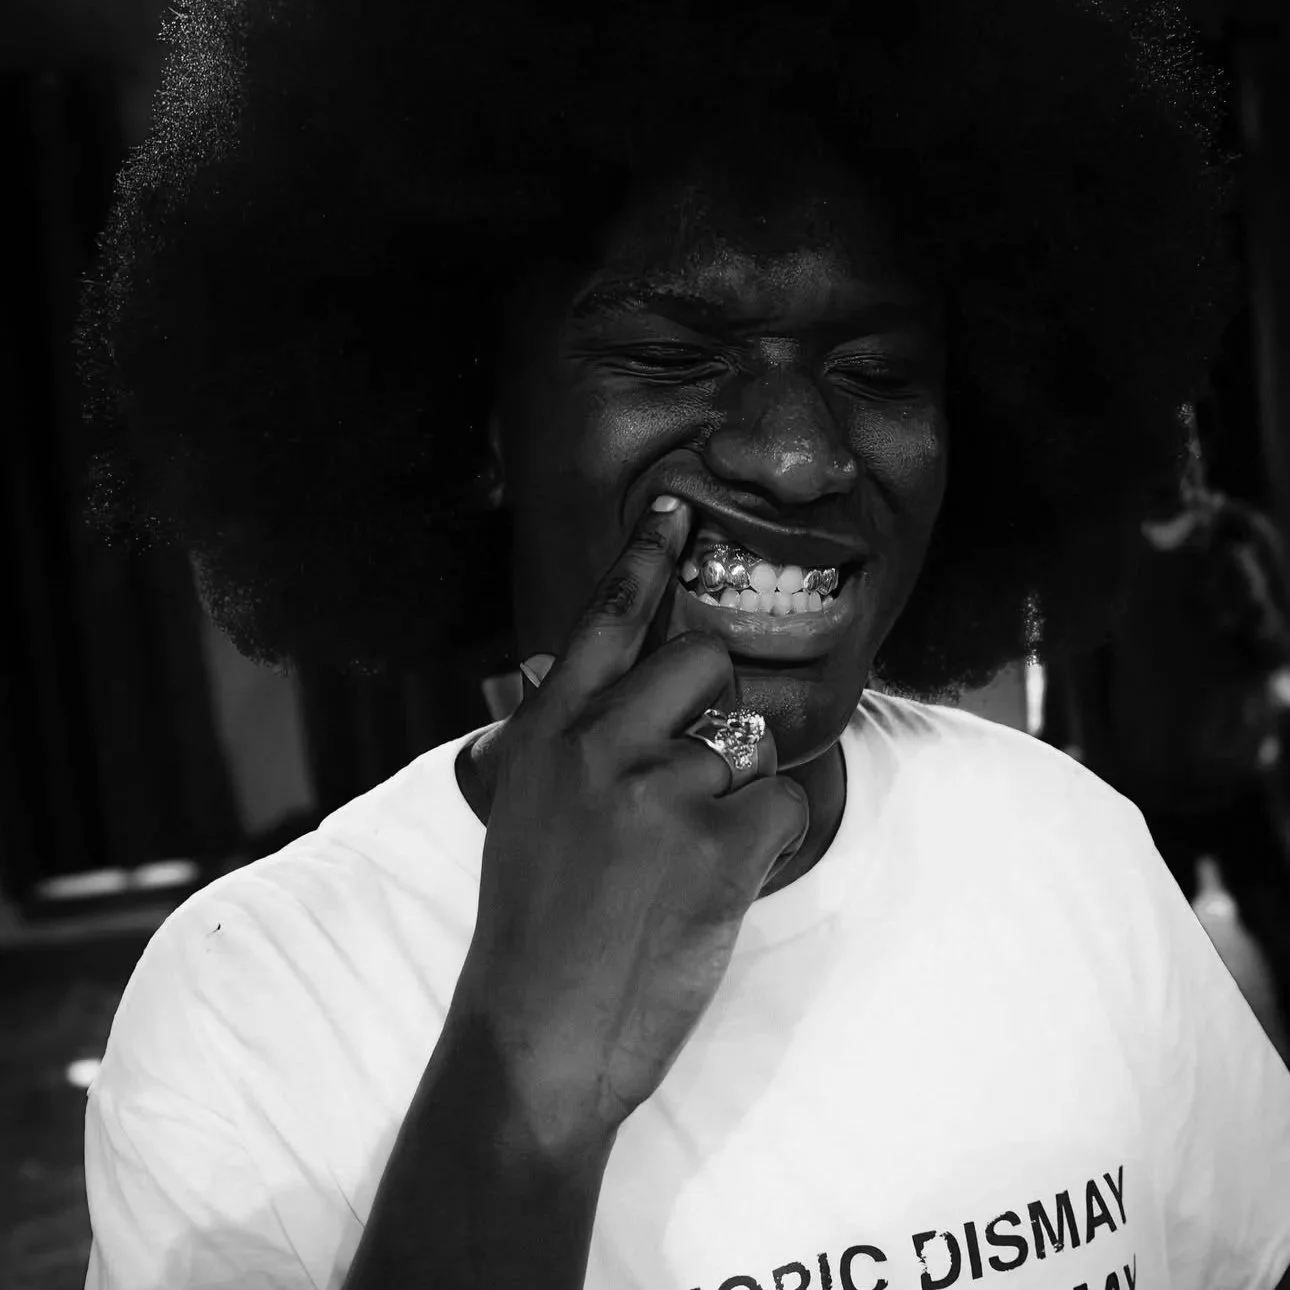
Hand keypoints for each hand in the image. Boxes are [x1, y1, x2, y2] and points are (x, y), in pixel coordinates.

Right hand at [451, 497, 809, 1146]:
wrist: (535, 1041)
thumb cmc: (529, 931)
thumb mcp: (519, 812)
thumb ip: (551, 735)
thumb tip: (549, 662)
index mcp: (546, 735)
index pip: (606, 620)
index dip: (646, 557)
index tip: (677, 507)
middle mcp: (599, 745)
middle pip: (705, 662)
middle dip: (714, 709)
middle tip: (688, 780)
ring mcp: (658, 791)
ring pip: (750, 739)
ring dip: (736, 790)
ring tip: (683, 856)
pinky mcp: (717, 846)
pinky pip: (781, 802)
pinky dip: (765, 842)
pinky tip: (712, 886)